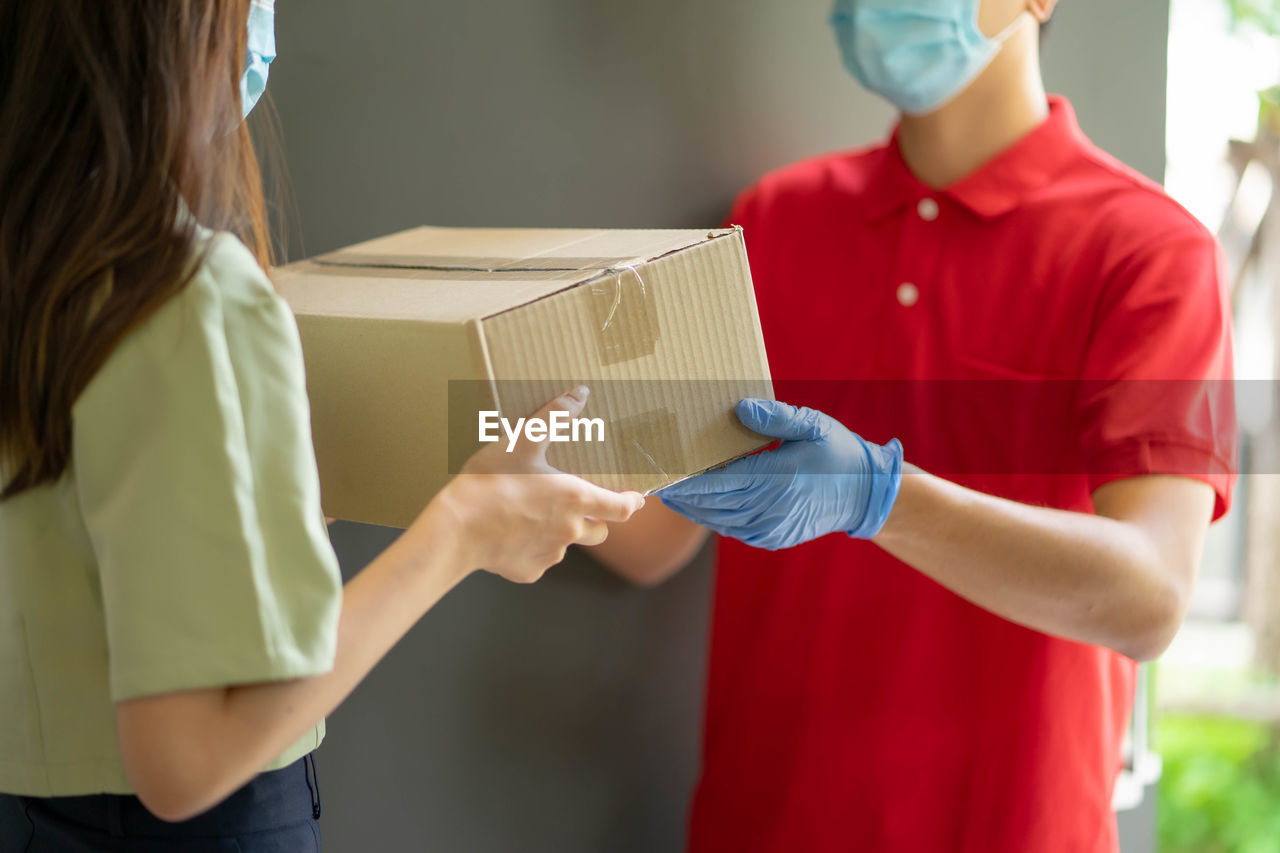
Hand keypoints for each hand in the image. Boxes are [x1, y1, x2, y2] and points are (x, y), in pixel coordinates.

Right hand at [432, 387, 645, 582]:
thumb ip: (553, 416)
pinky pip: (538, 560)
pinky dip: (530, 549)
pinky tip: (509, 533)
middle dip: (595, 520)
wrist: (456, 529)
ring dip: (559, 533)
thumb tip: (580, 394)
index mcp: (574, 498)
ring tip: (531, 515)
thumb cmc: (490, 482)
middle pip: (599, 531)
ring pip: (566, 546)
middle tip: (575, 505)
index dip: (631, 503)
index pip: (620, 508)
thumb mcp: (522, 440)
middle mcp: (569, 530)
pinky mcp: (529, 571)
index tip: (636, 500)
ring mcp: (549, 554)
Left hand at [658, 398, 902, 549]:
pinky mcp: (771, 538)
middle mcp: (768, 509)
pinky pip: (731, 528)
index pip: (718, 480)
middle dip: (679, 492)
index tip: (660, 471)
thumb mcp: (812, 426)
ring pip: (716, 519)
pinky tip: (698, 504)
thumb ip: (775, 417)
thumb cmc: (839, 453)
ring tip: (667, 491)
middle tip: (651, 479)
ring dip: (691, 506)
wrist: (866, 495)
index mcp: (776, 479)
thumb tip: (740, 408)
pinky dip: (711, 516)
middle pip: (710, 503)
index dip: (685, 478)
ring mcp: (768, 528)